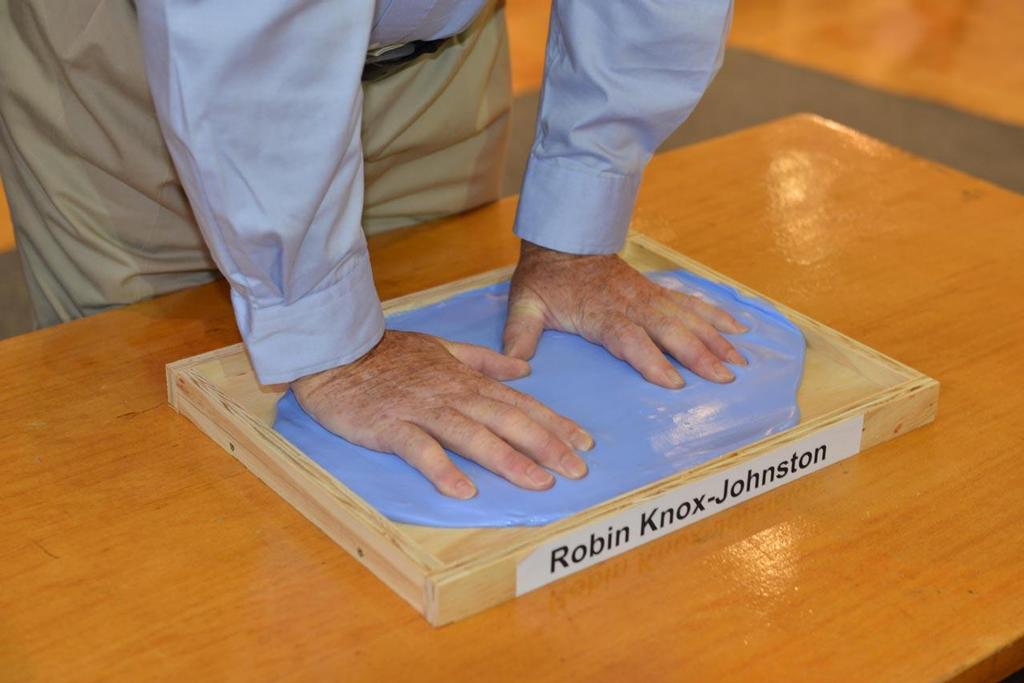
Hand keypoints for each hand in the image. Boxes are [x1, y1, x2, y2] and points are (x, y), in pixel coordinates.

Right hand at [292, 330, 592, 498]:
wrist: (336, 349)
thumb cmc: (387, 353)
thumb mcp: (442, 347)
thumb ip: (483, 359)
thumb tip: (524, 368)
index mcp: (466, 380)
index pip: (519, 404)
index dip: (554, 423)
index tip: (585, 443)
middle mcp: (453, 394)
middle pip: (507, 421)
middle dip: (545, 445)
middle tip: (577, 470)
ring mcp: (423, 410)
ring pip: (473, 435)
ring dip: (507, 459)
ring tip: (538, 482)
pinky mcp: (391, 426)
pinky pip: (420, 449)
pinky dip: (442, 469)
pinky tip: (464, 491)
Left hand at [503, 241, 747, 387]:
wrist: (562, 237)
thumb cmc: (544, 277)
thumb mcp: (524, 304)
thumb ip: (519, 334)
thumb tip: (512, 365)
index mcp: (600, 313)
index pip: (629, 338)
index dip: (651, 359)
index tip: (674, 382)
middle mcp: (631, 305)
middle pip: (670, 330)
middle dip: (700, 353)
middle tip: (725, 377)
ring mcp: (648, 297)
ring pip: (688, 317)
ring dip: (716, 338)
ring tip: (742, 360)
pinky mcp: (656, 292)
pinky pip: (691, 303)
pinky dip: (716, 315)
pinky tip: (739, 327)